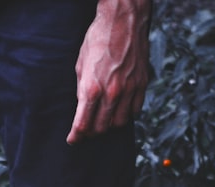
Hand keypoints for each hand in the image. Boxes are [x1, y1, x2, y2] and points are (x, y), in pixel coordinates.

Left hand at [66, 0, 150, 144]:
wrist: (124, 20)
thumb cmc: (98, 38)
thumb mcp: (81, 64)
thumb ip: (82, 89)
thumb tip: (82, 107)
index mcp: (92, 88)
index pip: (83, 124)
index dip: (76, 136)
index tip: (73, 139)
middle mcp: (112, 93)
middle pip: (101, 127)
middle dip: (91, 132)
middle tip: (86, 131)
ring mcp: (129, 90)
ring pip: (120, 123)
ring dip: (110, 125)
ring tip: (103, 121)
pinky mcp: (142, 84)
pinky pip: (135, 110)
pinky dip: (126, 114)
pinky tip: (119, 110)